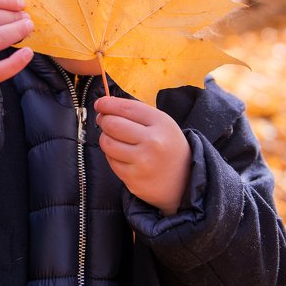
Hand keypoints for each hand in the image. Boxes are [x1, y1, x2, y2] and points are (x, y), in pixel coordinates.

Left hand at [94, 97, 191, 214]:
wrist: (185, 181)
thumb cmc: (167, 146)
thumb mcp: (161, 124)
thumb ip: (135, 113)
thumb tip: (103, 106)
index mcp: (161, 123)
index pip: (126, 108)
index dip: (108, 104)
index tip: (100, 104)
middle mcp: (153, 142)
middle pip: (112, 124)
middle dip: (104, 120)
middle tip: (104, 121)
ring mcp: (142, 162)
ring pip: (107, 143)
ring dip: (106, 138)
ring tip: (114, 138)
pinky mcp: (133, 179)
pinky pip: (110, 161)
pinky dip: (111, 155)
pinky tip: (122, 155)